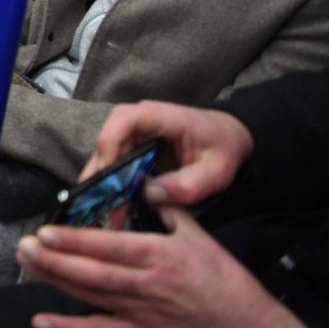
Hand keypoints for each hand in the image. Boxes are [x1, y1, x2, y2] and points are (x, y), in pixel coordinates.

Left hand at [17, 209, 305, 327]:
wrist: (249, 326)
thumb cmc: (226, 283)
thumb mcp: (200, 237)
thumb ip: (169, 208)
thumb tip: (145, 184)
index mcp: (160, 257)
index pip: (110, 247)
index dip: (76, 240)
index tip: (47, 231)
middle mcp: (148, 286)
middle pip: (93, 272)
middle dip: (55, 259)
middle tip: (24, 246)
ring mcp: (143, 313)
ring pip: (92, 297)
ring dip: (57, 282)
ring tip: (29, 266)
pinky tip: (43, 321)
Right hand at [82, 101, 252, 205]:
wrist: (229, 137)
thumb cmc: (223, 148)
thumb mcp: (216, 172)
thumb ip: (187, 185)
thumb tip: (149, 194)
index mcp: (161, 117)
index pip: (124, 119)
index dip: (111, 143)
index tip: (112, 175)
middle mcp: (140, 121)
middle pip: (108, 140)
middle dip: (101, 173)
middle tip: (99, 204)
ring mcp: (135, 133)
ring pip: (107, 153)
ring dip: (102, 182)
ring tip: (100, 211)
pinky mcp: (134, 147)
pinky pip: (116, 162)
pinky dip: (111, 183)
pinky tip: (109, 205)